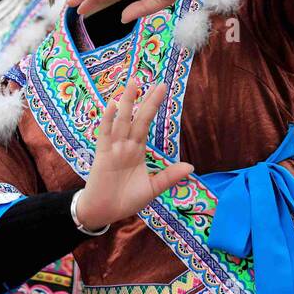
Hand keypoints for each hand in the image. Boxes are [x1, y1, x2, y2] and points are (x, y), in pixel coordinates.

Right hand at [74, 80, 193, 230]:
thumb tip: (191, 167)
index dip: (153, 106)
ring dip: (127, 102)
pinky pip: (105, 134)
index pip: (146, 123)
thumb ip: (169, 177)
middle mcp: (126, 145)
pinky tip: (112, 106)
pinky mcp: (102, 155)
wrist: (104, 213)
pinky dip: (108, 120)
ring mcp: (113, 148)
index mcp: (137, 150)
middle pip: (137, 117)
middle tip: (154, 81)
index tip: (161, 89)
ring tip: (133, 83)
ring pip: (122, 120)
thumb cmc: (125, 200)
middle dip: (145, 99)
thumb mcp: (152, 188)